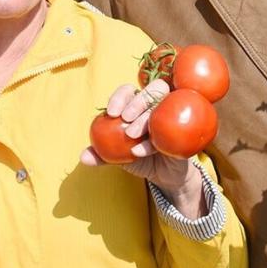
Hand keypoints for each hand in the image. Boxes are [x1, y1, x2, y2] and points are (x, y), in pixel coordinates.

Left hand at [79, 81, 206, 216]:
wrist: (163, 176)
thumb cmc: (138, 158)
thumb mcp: (116, 158)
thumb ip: (101, 156)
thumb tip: (83, 157)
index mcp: (137, 106)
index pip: (129, 91)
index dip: (120, 97)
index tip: (111, 112)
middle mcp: (156, 106)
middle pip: (150, 91)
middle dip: (136, 102)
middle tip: (124, 119)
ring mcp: (172, 117)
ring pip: (162, 106)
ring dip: (145, 118)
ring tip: (131, 135)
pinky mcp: (182, 132)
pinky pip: (169, 131)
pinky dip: (151, 142)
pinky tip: (139, 152)